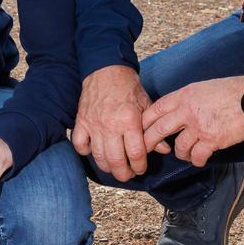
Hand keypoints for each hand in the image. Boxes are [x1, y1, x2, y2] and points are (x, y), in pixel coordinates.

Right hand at [71, 65, 153, 180]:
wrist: (107, 70)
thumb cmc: (129, 88)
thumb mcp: (147, 105)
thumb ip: (154, 128)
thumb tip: (164, 149)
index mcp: (129, 121)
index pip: (136, 154)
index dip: (139, 166)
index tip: (141, 168)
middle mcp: (111, 125)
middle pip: (116, 160)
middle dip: (124, 173)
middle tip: (128, 174)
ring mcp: (94, 124)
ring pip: (98, 156)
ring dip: (107, 167)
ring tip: (114, 167)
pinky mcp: (82, 121)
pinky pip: (79, 144)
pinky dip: (85, 151)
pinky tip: (94, 151)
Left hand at [142, 75, 243, 167]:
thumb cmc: (229, 91)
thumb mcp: (201, 87)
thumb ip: (185, 99)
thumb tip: (173, 110)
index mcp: (184, 95)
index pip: (155, 110)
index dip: (144, 122)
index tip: (140, 130)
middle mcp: (187, 111)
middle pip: (159, 130)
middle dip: (149, 143)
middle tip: (145, 150)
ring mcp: (199, 127)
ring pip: (178, 147)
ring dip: (180, 153)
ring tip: (185, 154)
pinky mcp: (212, 140)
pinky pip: (197, 156)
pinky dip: (197, 160)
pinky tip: (199, 160)